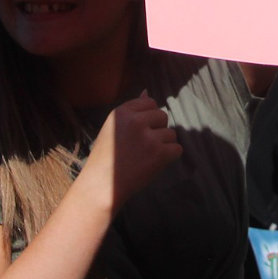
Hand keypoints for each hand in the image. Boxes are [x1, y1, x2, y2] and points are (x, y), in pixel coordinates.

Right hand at [82, 95, 181, 213]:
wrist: (101, 187)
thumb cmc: (107, 158)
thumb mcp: (112, 129)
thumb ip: (131, 111)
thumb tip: (147, 91)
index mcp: (121, 112)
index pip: (150, 102)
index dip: (148, 119)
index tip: (138, 133)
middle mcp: (135, 121)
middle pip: (162, 116)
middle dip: (157, 130)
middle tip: (140, 148)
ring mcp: (148, 137)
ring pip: (171, 134)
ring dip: (163, 146)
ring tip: (144, 158)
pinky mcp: (159, 154)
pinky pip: (177, 149)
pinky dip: (169, 158)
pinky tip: (153, 164)